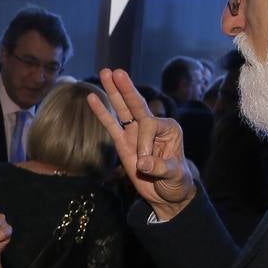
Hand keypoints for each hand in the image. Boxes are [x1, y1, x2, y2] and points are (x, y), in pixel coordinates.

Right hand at [88, 68, 194, 220]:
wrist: (166, 195)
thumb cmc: (176, 183)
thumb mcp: (174, 176)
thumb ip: (159, 167)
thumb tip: (141, 162)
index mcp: (169, 129)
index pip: (150, 124)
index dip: (144, 142)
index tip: (144, 163)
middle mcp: (152, 126)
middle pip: (137, 105)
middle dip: (127, 89)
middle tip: (117, 72)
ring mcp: (136, 133)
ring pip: (123, 110)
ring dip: (114, 92)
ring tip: (105, 72)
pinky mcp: (124, 142)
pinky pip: (111, 126)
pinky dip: (102, 113)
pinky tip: (92, 98)